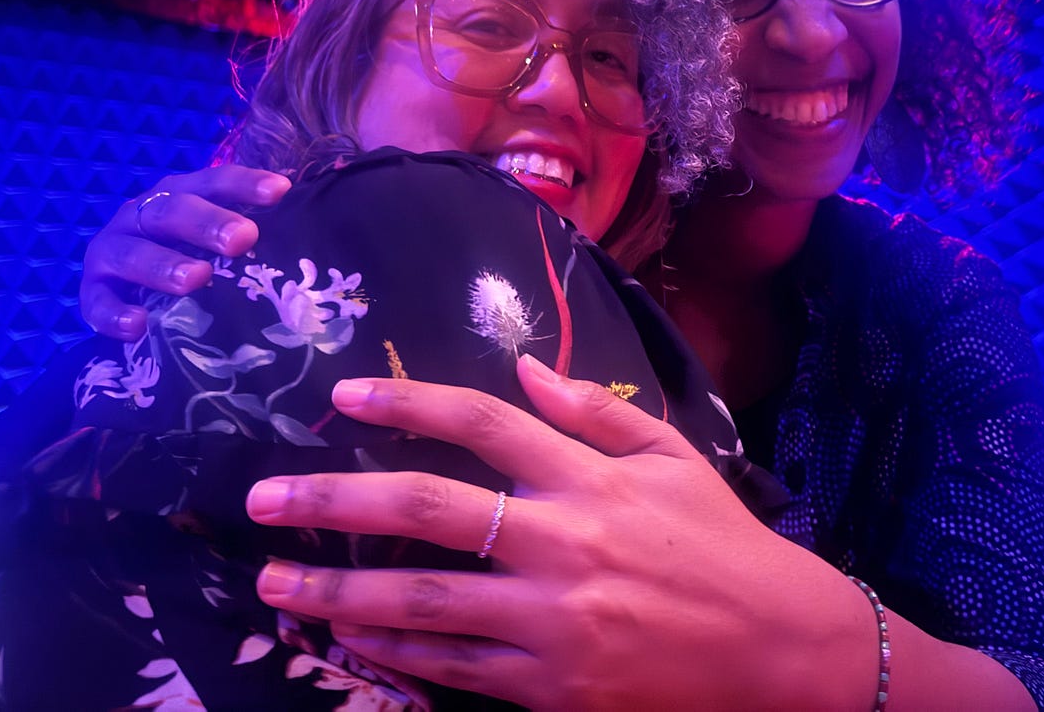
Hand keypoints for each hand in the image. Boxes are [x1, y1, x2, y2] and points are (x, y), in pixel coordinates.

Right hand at [81, 165, 290, 339]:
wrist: (124, 290)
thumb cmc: (187, 257)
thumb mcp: (214, 241)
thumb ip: (250, 233)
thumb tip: (314, 230)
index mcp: (178, 195)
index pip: (213, 182)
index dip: (244, 184)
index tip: (280, 192)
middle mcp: (141, 215)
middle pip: (172, 210)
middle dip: (207, 222)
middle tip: (243, 238)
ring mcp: (112, 251)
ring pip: (131, 252)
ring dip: (163, 264)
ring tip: (197, 278)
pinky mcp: (91, 291)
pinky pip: (97, 301)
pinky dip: (114, 314)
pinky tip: (138, 326)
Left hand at [245, 355, 877, 711]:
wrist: (779, 650)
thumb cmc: (722, 543)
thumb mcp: (674, 458)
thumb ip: (594, 410)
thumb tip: (520, 365)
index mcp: (589, 479)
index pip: (482, 422)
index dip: (407, 402)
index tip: (344, 396)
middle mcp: (561, 542)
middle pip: (427, 510)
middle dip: (334, 500)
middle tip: (264, 498)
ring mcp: (552, 622)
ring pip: (422, 602)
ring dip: (338, 592)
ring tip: (274, 584)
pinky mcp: (552, 689)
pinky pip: (457, 669)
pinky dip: (398, 656)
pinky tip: (351, 644)